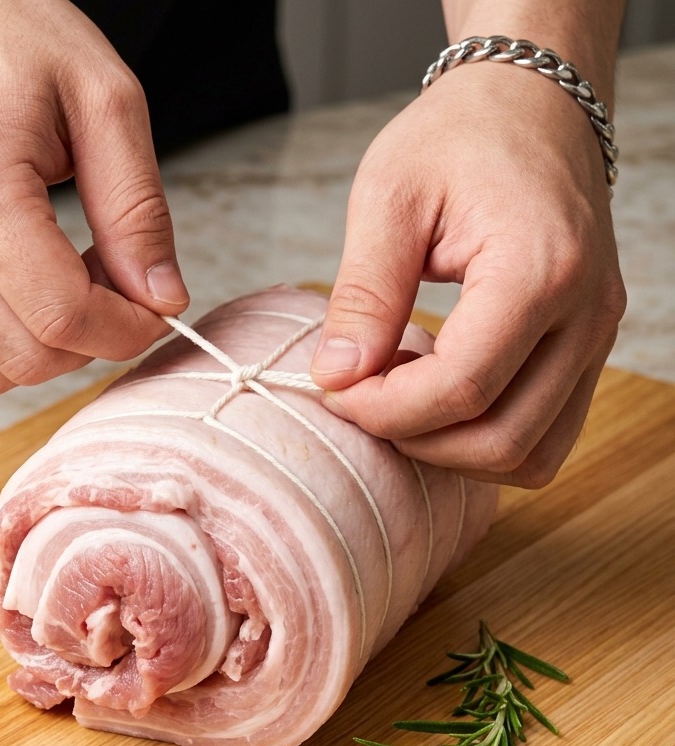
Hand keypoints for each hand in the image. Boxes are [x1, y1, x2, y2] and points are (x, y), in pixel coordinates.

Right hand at [0, 0, 187, 392]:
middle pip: (28, 359)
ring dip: (47, 350)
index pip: (64, 317)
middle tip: (116, 289)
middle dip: (92, 343)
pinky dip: (1, 343)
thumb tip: (161, 297)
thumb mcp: (99, 96)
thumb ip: (138, 209)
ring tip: (68, 283)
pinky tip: (23, 289)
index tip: (154, 308)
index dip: (126, 330)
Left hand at [310, 63, 625, 486]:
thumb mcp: (388, 197)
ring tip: (401, 396)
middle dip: (414, 439)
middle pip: (500, 440)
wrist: (532, 105)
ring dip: (452, 451)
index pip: (461, 389)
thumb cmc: (459, 136)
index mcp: (541, 269)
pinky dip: (485, 439)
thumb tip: (335, 377)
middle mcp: (586, 314)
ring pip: (529, 455)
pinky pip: (544, 437)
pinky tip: (439, 398)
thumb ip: (363, 294)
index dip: (385, 410)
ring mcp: (596, 338)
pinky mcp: (589, 350)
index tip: (333, 389)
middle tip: (359, 398)